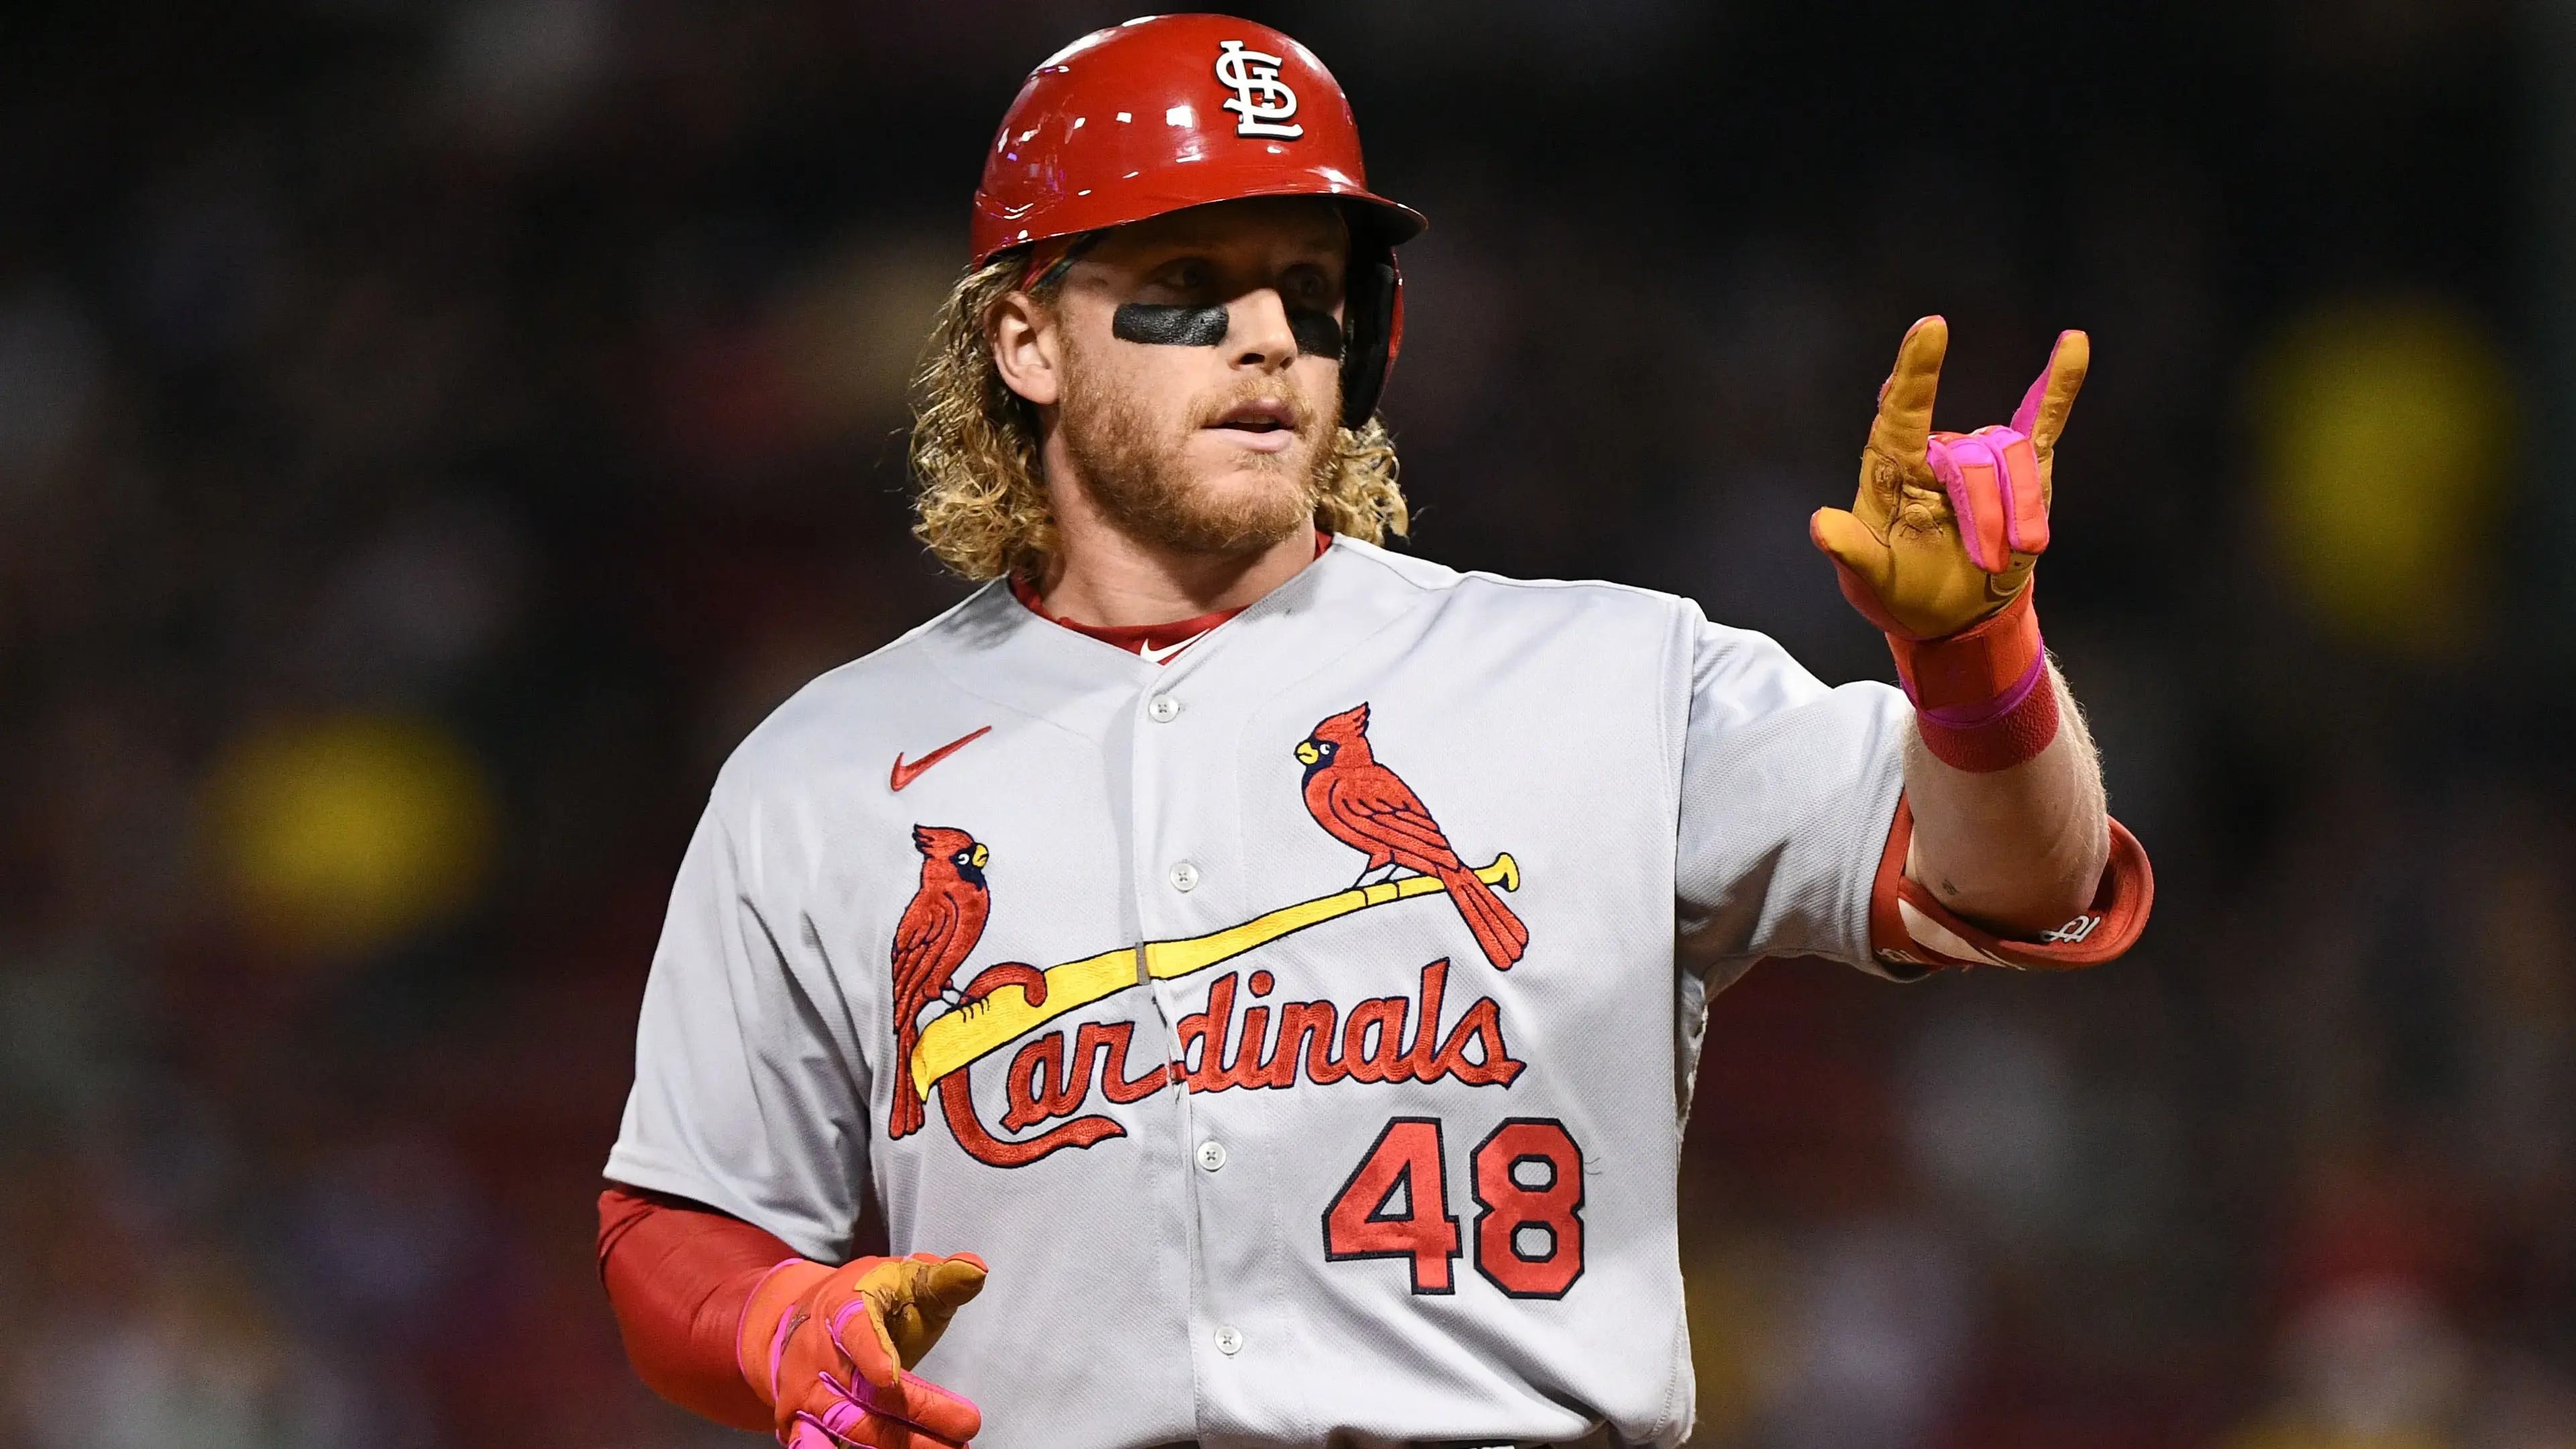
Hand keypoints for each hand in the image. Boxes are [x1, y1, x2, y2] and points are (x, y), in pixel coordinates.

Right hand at [738, 1252, 988, 1447]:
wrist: (795, 1320)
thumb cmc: (865, 1299)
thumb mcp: (900, 1277)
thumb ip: (941, 1277)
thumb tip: (976, 1269)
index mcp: (843, 1309)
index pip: (855, 1331)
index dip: (871, 1352)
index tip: (890, 1377)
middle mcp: (818, 1357)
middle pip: (866, 1393)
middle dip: (919, 1413)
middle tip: (967, 1425)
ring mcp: (805, 1396)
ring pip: (852, 1429)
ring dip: (902, 1445)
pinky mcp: (799, 1425)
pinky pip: (825, 1448)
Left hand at [1811, 317, 2086, 638]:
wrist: (1955, 617)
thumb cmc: (1904, 593)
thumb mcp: (1871, 583)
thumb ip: (1851, 553)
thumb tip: (1821, 524)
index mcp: (1892, 469)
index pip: (1900, 411)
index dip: (1915, 371)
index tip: (1931, 329)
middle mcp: (1935, 452)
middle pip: (1973, 455)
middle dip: (1985, 513)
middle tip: (1988, 562)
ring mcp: (1981, 456)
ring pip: (2013, 457)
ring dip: (2019, 510)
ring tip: (2010, 553)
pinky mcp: (2022, 469)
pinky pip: (2042, 419)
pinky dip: (2059, 385)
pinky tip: (2074, 345)